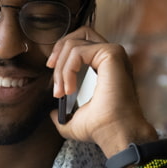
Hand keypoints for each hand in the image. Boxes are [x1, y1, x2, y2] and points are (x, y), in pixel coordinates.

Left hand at [46, 26, 155, 156]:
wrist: (115, 134)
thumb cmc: (101, 129)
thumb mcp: (74, 121)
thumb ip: (63, 115)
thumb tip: (53, 114)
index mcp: (105, 67)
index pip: (82, 43)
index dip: (63, 52)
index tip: (52, 71)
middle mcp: (111, 58)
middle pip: (80, 33)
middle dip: (59, 48)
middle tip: (51, 68)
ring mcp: (113, 54)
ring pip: (75, 43)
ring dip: (61, 67)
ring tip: (62, 90)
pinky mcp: (112, 54)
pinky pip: (78, 51)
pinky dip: (67, 70)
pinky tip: (69, 89)